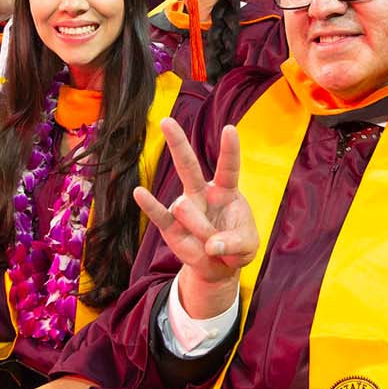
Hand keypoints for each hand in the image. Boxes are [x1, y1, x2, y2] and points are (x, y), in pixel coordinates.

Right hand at [132, 121, 256, 309]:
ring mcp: (184, 207)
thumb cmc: (236, 248)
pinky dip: (150, 205)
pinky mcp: (171, 225)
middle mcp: (202, 193)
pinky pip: (159, 213)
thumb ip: (235, 244)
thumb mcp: (247, 248)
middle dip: (178, 144)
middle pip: (188, 165)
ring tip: (211, 247)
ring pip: (187, 210)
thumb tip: (212, 246)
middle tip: (166, 121)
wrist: (217, 267)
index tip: (229, 128)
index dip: (229, 149)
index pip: (228, 167)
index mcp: (226, 191)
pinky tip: (139, 192)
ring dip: (202, 230)